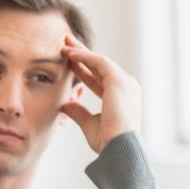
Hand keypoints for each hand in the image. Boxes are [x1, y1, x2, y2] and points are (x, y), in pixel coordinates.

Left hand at [59, 35, 141, 153]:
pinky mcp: (119, 81)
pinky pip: (99, 63)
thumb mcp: (89, 123)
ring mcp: (124, 82)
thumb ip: (78, 112)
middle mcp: (126, 86)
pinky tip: (70, 54)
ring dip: (80, 51)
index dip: (82, 68)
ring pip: (99, 60)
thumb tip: (65, 104)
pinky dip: (84, 57)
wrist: (118, 147)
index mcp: (120, 96)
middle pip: (99, 65)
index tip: (67, 60)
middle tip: (66, 42)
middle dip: (82, 53)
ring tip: (63, 43)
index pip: (98, 77)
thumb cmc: (107, 141)